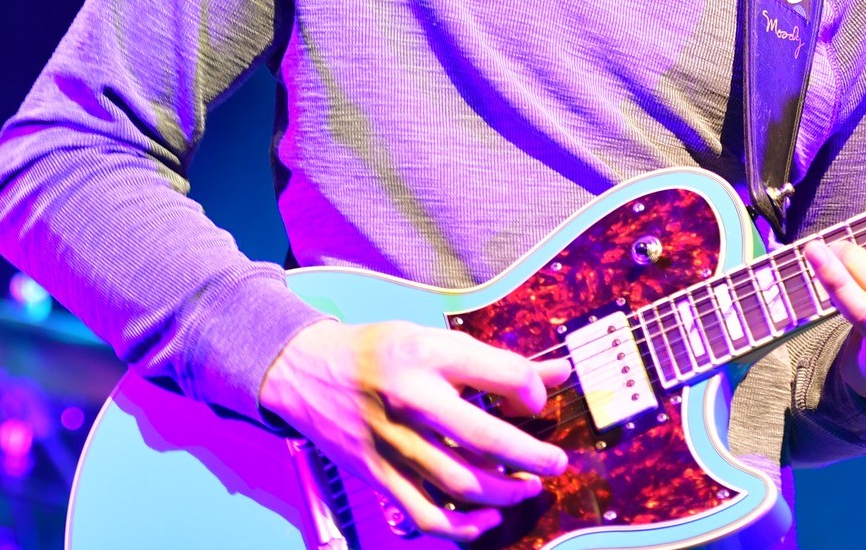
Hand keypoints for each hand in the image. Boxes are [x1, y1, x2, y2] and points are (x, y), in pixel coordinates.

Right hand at [258, 318, 571, 541]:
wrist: (307, 369)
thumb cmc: (379, 350)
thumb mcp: (435, 338)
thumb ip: (496, 361)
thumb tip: (558, 374)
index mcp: (429, 354)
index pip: (502, 375)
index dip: (533, 391)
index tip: (536, 402)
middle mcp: (411, 398)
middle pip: (485, 436)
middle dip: (531, 456)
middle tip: (556, 463)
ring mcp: (392, 441)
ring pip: (460, 481)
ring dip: (504, 491)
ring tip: (526, 487)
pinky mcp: (377, 473)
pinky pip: (425, 513)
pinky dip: (462, 526)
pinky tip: (486, 518)